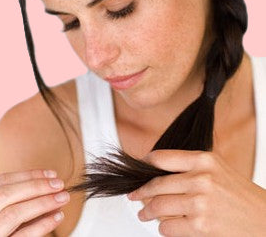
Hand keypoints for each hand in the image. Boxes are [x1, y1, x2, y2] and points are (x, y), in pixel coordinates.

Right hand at [0, 169, 69, 235]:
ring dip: (43, 203)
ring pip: (13, 214)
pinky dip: (42, 225)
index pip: (2, 182)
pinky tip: (58, 217)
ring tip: (63, 198)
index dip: (29, 175)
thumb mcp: (1, 211)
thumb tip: (49, 186)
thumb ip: (16, 200)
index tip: (51, 174)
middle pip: (6, 194)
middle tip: (59, 184)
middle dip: (37, 186)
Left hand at [127, 150, 265, 236]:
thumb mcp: (215, 168)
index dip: (144, 164)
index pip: (161, 157)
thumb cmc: (238, 194)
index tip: (138, 170)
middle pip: (156, 184)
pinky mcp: (201, 226)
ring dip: (147, 212)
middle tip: (134, 196)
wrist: (264, 220)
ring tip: (144, 214)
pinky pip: (167, 227)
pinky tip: (165, 226)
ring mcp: (200, 203)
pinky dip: (162, 228)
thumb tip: (156, 172)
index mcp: (203, 160)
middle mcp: (201, 178)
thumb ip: (188, 166)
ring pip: (158, 206)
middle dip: (140, 193)